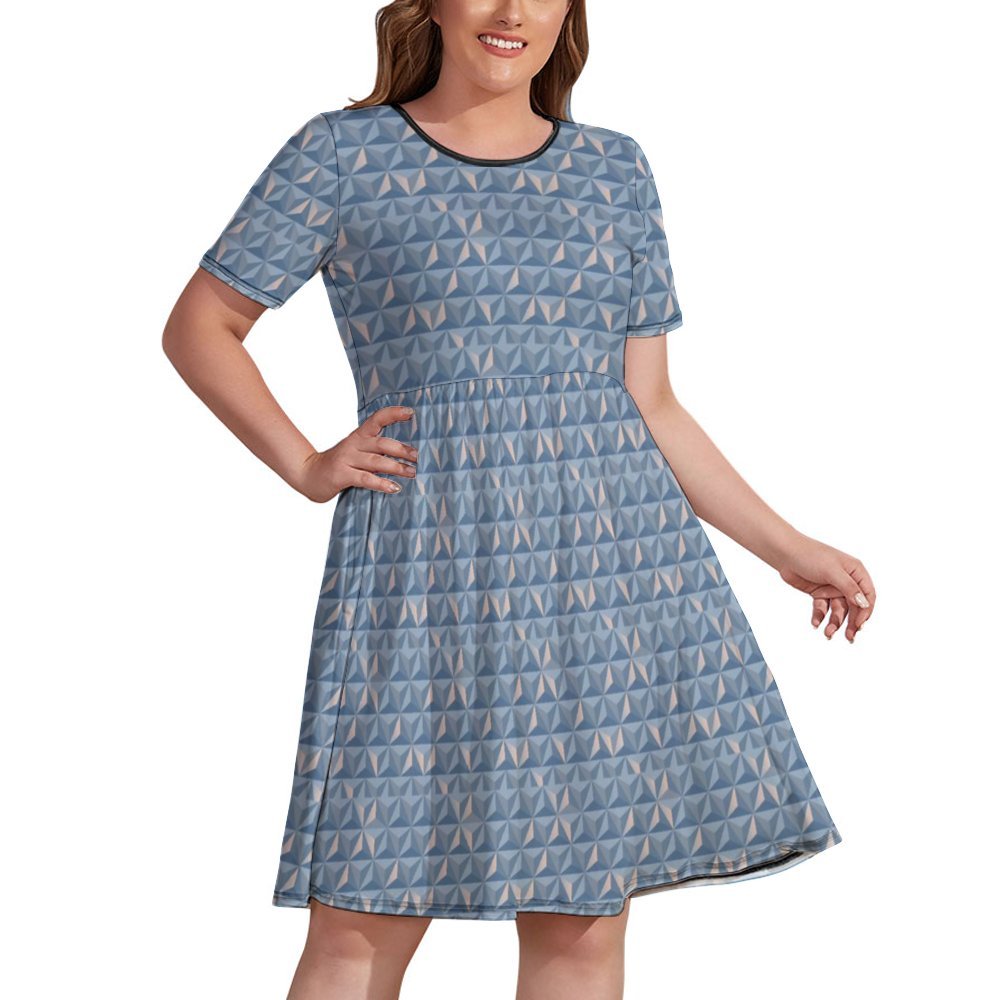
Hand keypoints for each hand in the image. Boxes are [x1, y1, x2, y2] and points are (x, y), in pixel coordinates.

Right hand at [294, 405, 418, 502]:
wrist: (308, 474)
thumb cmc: (339, 464)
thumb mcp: (356, 451)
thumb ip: (375, 450)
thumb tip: (407, 454)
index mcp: (358, 436)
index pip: (377, 419)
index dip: (393, 414)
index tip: (411, 412)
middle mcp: (353, 445)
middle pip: (381, 443)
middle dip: (402, 449)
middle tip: (418, 457)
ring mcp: (347, 459)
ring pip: (376, 461)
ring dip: (396, 467)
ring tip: (412, 473)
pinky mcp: (342, 475)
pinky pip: (365, 478)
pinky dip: (381, 483)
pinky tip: (394, 487)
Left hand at [776, 533, 875, 642]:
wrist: (785, 553)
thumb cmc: (810, 555)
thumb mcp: (832, 571)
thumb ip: (849, 588)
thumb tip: (865, 603)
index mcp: (855, 571)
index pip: (867, 595)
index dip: (865, 611)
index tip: (859, 625)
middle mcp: (846, 581)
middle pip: (854, 606)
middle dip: (852, 622)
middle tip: (849, 638)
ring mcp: (832, 588)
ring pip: (838, 610)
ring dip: (834, 623)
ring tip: (827, 633)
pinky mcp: (819, 593)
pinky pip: (822, 608)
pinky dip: (819, 616)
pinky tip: (815, 623)